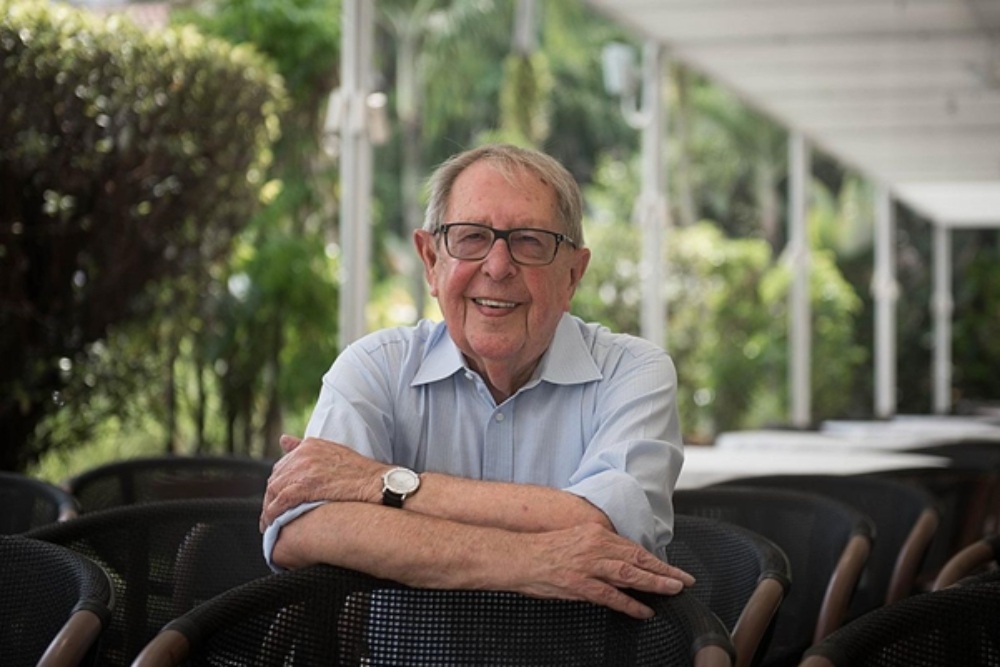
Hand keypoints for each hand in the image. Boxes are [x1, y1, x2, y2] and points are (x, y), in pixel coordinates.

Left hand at [260, 435, 386, 530]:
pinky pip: (280, 503)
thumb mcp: (334, 452)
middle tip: (272, 516)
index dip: (278, 486)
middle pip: (275, 479)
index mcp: (309, 445)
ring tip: (271, 524)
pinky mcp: (304, 486)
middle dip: (272, 498)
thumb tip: (283, 440)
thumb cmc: (362, 474)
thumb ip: (306, 447)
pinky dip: (273, 515)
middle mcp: (303, 454)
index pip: (282, 466)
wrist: (378, 485)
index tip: (278, 500)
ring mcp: (303, 469)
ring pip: (274, 491)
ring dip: (270, 509)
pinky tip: (274, 526)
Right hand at [512, 523, 694, 618]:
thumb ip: (598, 547)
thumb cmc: (543, 549)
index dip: (655, 560)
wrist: (517, 555)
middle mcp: (595, 546)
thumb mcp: (575, 539)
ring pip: (629, 574)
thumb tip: (619, 559)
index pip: (633, 547)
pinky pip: (611, 596)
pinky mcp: (579, 584)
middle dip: (664, 571)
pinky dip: (630, 604)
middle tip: (684, 581)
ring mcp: (588, 565)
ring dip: (654, 584)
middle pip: (637, 559)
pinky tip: (644, 611)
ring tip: (673, 591)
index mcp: (595, 533)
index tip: (672, 568)